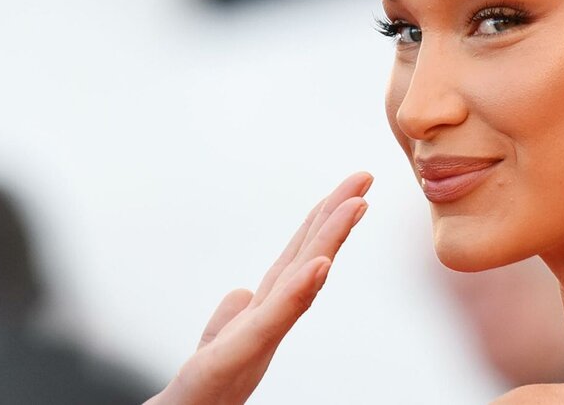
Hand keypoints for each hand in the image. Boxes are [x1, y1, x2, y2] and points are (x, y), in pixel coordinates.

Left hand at [146, 171, 372, 404]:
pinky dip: (300, 289)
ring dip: (330, 241)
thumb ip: (228, 318)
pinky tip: (321, 263)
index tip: (348, 191)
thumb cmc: (200, 396)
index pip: (296, 261)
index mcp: (261, 315)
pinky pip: (273, 318)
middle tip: (364, 179)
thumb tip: (240, 292)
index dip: (321, 224)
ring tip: (355, 204)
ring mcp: (257, 339)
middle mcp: (267, 323)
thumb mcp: (214, 346)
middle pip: (308, 260)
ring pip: (300, 281)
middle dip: (336, 218)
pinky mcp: (237, 356)